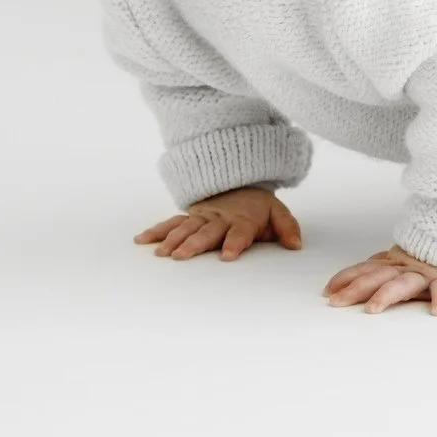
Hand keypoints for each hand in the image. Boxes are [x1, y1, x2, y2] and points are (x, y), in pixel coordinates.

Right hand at [134, 186, 302, 260]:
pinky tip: (141, 240)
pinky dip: (156, 231)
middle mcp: (220, 219)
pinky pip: (171, 223)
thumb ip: (288, 228)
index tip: (228, 256)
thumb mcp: (278, 212)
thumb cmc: (258, 206)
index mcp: (243, 220)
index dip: (234, 243)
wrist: (239, 181)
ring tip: (161, 253)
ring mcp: (202, 217)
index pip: (239, 232)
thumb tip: (296, 245)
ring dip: (172, 239)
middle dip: (194, 243)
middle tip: (181, 256)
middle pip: (206, 232)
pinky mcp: (190, 217)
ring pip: (185, 228)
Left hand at [323, 245, 436, 315]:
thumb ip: (381, 267)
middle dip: (356, 289)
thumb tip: (348, 279)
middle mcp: (408, 267)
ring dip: (388, 294)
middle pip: (378, 277)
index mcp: (396, 263)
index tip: (328, 290)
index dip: (347, 277)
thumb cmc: (434, 259)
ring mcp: (429, 274)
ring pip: (405, 283)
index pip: (367, 268)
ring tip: (373, 309)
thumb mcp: (404, 261)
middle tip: (337, 303)